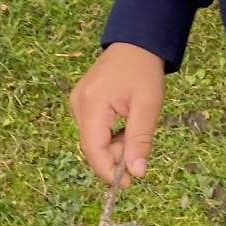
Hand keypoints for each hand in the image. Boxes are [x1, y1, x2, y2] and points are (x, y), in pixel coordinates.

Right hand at [69, 42, 165, 183]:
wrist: (136, 42)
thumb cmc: (144, 71)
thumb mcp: (148, 106)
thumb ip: (140, 140)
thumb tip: (137, 173)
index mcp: (92, 104)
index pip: (93, 149)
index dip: (108, 171)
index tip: (129, 184)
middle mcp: (78, 104)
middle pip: (92, 146)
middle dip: (114, 156)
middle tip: (139, 150)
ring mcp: (78, 102)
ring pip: (93, 139)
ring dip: (113, 145)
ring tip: (134, 130)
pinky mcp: (82, 101)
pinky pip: (93, 129)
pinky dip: (109, 135)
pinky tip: (124, 125)